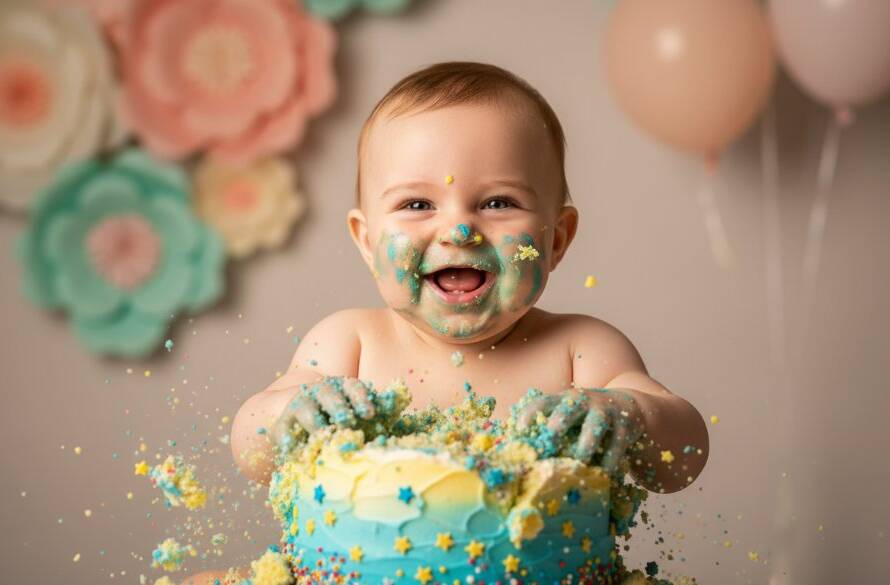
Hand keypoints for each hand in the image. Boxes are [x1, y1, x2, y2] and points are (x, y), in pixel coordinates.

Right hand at [271, 376, 375, 448]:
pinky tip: (293, 452)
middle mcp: (320, 393)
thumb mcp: (362, 419)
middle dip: (339, 407)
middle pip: (328, 394)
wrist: (301, 429)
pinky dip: (287, 441)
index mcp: (343, 389)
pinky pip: (283, 431)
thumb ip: (382, 415)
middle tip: (347, 423)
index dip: (361, 398)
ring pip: (306, 409)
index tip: (370, 414)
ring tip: (324, 438)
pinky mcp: (281, 426)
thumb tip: (402, 410)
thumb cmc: (342, 427)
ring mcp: (299, 406)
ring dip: (316, 423)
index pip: (353, 387)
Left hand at [513, 387, 644, 474]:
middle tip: (549, 439)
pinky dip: (610, 459)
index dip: (530, 413)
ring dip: (585, 444)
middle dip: (558, 422)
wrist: (629, 408)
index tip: (518, 429)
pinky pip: (617, 443)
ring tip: (579, 462)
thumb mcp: (567, 417)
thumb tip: (513, 452)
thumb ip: (547, 429)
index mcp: (563, 400)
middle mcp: (583, 401)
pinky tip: (604, 474)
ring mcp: (605, 411)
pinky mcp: (625, 425)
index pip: (542, 402)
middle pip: (569, 408)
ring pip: (595, 425)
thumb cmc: (585, 419)